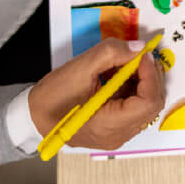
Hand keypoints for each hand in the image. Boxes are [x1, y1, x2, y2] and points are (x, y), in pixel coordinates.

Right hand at [27, 39, 164, 152]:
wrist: (33, 117)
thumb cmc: (51, 98)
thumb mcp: (78, 69)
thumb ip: (110, 54)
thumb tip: (138, 48)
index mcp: (109, 125)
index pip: (148, 102)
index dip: (150, 76)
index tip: (142, 56)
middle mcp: (118, 135)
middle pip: (151, 106)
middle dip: (149, 77)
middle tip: (138, 56)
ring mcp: (117, 136)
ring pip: (144, 107)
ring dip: (140, 83)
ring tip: (123, 64)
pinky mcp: (114, 131)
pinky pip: (133, 110)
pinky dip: (131, 91)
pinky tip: (117, 76)